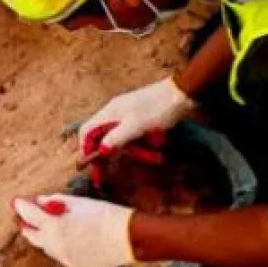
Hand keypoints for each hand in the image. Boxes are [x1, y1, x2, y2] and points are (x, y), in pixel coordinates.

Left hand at [12, 194, 135, 266]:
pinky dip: (57, 243)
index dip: (21, 206)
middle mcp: (55, 245)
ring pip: (45, 245)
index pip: (29, 214)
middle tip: (25, 214)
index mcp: (54, 226)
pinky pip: (59, 253)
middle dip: (27, 223)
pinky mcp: (74, 265)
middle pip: (31, 234)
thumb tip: (41, 202)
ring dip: (43, 234)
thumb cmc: (106, 215)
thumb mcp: (79, 203)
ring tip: (45, 223)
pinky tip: (65, 235)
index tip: (16, 201)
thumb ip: (56, 202)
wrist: (129, 238)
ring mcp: (64, 257)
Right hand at [77, 77, 194, 161]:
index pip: (87, 132)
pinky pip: (135, 136)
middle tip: (113, 173)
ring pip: (123, 139)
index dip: (86, 150)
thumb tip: (101, 151)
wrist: (182, 93)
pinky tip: (156, 147)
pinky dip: (144, 145)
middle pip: (104, 138)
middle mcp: (115, 113)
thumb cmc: (159, 108)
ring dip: (136, 151)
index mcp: (109, 113)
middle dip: (113, 155)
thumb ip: (116, 138)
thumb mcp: (136, 126)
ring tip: (154, 156)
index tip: (92, 167)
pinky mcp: (141, 118)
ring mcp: (128, 115)